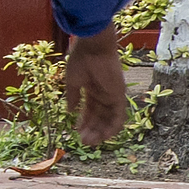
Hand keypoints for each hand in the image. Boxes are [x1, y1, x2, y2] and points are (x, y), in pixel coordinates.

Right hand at [58, 29, 134, 151]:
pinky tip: (104, 136)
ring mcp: (112, 95)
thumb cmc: (80, 59)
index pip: (89, 111)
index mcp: (92, 90)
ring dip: (101, 132)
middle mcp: (104, 94)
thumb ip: (72, 97)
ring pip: (108, 119)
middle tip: (83, 141)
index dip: (84, 122)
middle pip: (99, 117)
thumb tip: (69, 111)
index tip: (76, 132)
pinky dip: (113, 127)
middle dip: (92, 130)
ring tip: (90, 141)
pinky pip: (119, 116)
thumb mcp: (73, 81)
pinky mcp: (119, 95)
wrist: (92, 46)